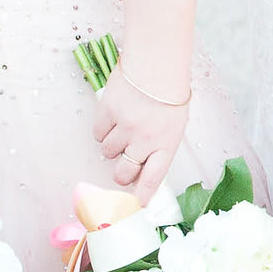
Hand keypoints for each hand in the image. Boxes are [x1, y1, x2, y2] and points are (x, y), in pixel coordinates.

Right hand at [92, 69, 189, 192]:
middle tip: (124, 161)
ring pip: (108, 152)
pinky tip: (113, 116)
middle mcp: (144, 140)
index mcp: (166, 145)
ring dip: (113, 145)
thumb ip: (159, 147)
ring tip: (123, 126)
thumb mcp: (173, 125)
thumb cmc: (169, 94)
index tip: (134, 208)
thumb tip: (141, 168)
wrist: (157, 63)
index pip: (152, 180)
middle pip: (124, 173)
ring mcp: (125, 127)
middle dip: (121, 173)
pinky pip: (98, 133)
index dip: (141, 197)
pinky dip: (103, 129)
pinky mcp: (108, 112)